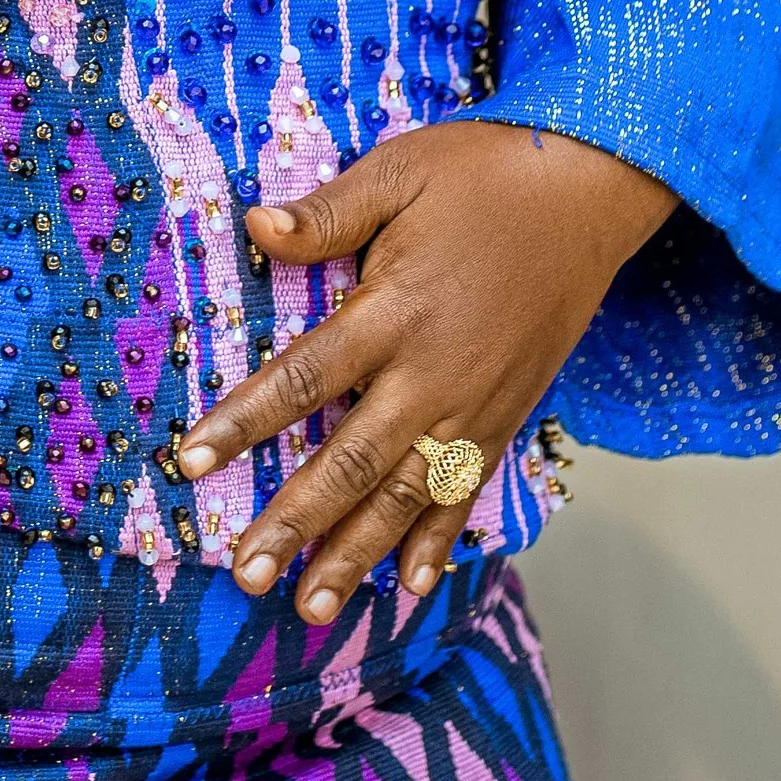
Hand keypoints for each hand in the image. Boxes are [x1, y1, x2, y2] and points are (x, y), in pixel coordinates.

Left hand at [178, 122, 675, 618]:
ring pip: (406, 496)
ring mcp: (475, 404)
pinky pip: (466, 491)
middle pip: (351, 462)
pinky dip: (437, 542)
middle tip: (245, 576)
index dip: (244, 423)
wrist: (590, 191)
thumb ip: (328, 214)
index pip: (304, 379)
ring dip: (356, 554)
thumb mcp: (398, 173)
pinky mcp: (509, 414)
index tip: (190, 464)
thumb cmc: (485, 174)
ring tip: (311, 608)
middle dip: (295, 523)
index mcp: (394, 310)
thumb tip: (254, 227)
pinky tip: (408, 585)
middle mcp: (432, 374)